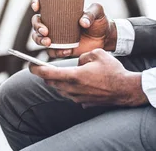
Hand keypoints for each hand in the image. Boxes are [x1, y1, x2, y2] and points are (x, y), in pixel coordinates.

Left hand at [29, 49, 148, 106]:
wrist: (125, 90)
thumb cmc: (113, 71)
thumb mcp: (97, 54)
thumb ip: (82, 56)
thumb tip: (78, 63)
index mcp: (74, 76)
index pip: (47, 74)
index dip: (35, 69)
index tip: (30, 65)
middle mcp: (73, 89)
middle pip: (51, 83)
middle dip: (46, 75)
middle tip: (43, 67)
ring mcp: (78, 98)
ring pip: (60, 89)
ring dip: (59, 82)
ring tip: (62, 73)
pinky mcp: (84, 103)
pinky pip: (71, 94)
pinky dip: (70, 88)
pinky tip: (79, 82)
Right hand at [30, 0, 117, 58]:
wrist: (105, 38)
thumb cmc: (99, 21)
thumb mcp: (97, 12)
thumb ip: (91, 14)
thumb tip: (82, 22)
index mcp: (60, 10)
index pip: (43, 4)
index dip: (36, 3)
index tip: (37, 7)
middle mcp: (54, 22)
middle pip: (37, 22)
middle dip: (37, 26)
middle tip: (45, 31)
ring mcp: (56, 36)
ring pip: (38, 37)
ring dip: (39, 40)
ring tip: (48, 42)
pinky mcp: (60, 48)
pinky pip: (52, 52)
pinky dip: (56, 52)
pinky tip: (66, 51)